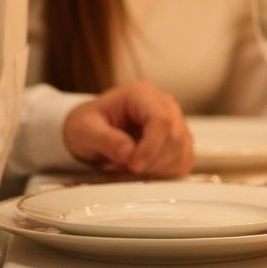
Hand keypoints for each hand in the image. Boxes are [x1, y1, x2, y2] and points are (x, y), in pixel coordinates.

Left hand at [63, 80, 193, 177]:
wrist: (90, 132)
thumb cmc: (87, 125)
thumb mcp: (83, 131)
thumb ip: (105, 140)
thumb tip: (128, 153)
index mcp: (141, 94)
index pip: (161, 119)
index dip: (151, 147)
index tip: (133, 165)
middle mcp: (164, 104)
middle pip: (175, 137)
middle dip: (151, 161)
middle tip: (125, 168)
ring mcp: (175, 121)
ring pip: (181, 151)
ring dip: (155, 168)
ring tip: (128, 166)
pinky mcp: (179, 141)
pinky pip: (183, 162)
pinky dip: (163, 173)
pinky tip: (142, 170)